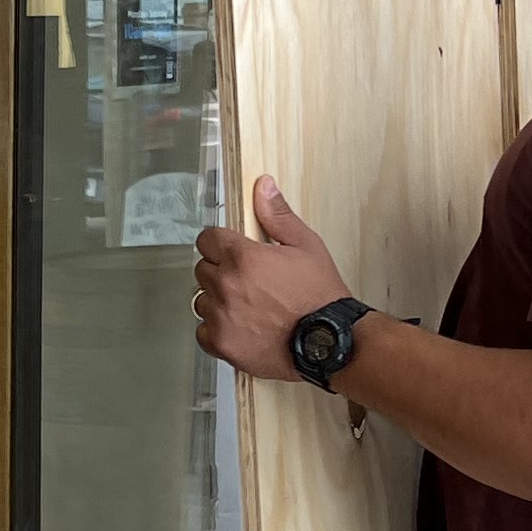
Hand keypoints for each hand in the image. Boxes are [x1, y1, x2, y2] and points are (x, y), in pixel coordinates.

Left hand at [193, 176, 349, 380]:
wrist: (329, 342)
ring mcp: (220, 316)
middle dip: (221, 270)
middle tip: (248, 281)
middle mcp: (226, 285)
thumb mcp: (306, 246)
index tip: (232, 251)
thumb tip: (263, 187)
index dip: (220, 244)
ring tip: (247, 306)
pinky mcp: (221, 344)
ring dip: (218, 300)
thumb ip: (277, 216)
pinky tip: (241, 327)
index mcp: (243, 257)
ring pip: (202, 299)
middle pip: (203, 268)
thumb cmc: (321, 296)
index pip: (207, 239)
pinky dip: (217, 329)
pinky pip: (202, 330)